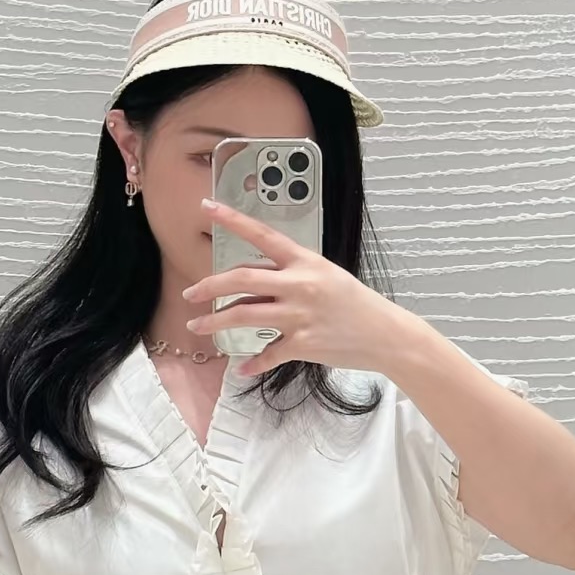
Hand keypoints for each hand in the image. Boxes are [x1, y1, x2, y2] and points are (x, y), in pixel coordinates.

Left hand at [180, 196, 411, 377]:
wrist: (384, 334)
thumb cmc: (354, 304)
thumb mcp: (325, 277)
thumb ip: (288, 277)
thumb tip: (250, 288)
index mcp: (304, 261)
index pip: (262, 235)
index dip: (233, 219)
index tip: (207, 207)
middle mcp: (299, 284)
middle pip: (243, 279)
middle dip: (210, 286)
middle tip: (190, 293)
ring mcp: (299, 315)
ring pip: (245, 315)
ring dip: (215, 322)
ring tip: (198, 326)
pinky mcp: (303, 344)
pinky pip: (268, 354)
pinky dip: (253, 362)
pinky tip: (241, 367)